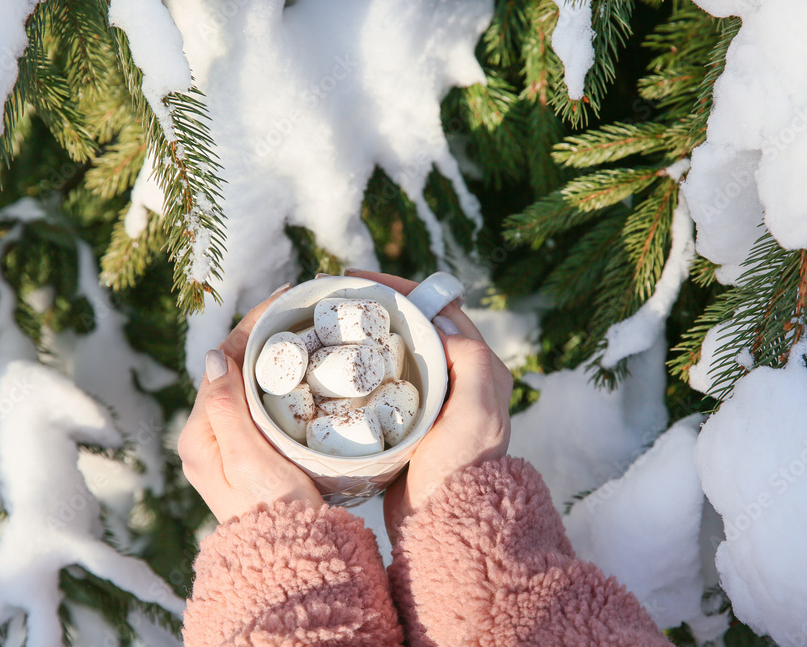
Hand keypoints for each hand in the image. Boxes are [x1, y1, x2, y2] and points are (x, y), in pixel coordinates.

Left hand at [177, 286, 324, 522]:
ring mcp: (226, 447)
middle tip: (296, 309)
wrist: (290, 558)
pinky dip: (273, 381)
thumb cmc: (272, 509)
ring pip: (243, 386)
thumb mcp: (247, 456)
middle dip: (259, 336)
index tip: (283, 300)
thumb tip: (215, 355)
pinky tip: (296, 373)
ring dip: (266, 356)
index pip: (221, 363)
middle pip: (230, 371)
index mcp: (198, 435)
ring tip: (298, 330)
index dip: (250, 327)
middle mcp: (206, 438)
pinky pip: (255, 405)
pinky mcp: (247, 456)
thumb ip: (227, 407)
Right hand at [346, 270, 511, 542]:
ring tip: (327, 325)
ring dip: (365, 335)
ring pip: (394, 350)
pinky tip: (330, 368)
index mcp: (479, 368)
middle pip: (413, 325)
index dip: (400, 287)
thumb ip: (470, 361)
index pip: (438, 309)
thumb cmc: (461, 470)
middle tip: (335, 299)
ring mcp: (431, 401)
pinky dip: (358, 368)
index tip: (358, 280)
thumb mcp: (475, 412)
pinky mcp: (407, 421)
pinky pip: (381, 381)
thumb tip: (443, 323)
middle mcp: (458, 379)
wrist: (446, 527)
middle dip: (377, 307)